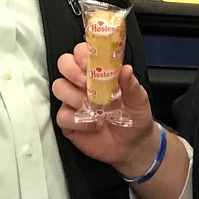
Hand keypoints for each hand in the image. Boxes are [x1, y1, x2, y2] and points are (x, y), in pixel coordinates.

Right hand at [53, 43, 159, 176]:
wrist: (133, 146)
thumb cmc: (135, 117)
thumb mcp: (139, 100)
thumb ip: (131, 85)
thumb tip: (125, 69)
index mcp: (98, 72)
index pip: (81, 52)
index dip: (82, 54)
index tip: (91, 62)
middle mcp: (81, 83)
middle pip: (63, 64)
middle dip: (72, 71)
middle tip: (86, 83)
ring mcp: (72, 101)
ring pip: (59, 87)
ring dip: (75, 96)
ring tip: (95, 109)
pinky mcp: (67, 122)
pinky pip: (62, 115)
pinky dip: (77, 120)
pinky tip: (93, 125)